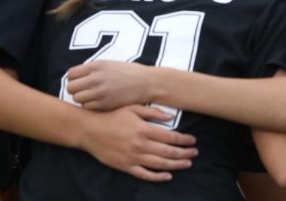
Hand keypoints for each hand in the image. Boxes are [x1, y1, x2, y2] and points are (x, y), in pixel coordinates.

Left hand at [67, 61, 152, 110]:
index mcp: (96, 66)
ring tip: (92, 97)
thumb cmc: (129, 73)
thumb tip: (77, 76)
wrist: (147, 83)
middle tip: (85, 91)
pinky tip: (99, 102)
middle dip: (76, 90)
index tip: (80, 82)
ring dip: (83, 99)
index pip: (71, 74)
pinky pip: (87, 107)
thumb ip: (93, 69)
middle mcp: (95, 78)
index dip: (74, 79)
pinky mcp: (104, 104)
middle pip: (71, 88)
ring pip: (77, 99)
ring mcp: (99, 92)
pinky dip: (91, 106)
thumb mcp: (110, 64)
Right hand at [80, 104, 197, 181]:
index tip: (192, 140)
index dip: (184, 139)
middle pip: (168, 152)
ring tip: (187, 164)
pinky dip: (157, 176)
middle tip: (194, 153)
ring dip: (175, 165)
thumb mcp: (132, 108)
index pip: (170, 137)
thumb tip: (170, 117)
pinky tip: (167, 176)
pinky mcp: (125, 166)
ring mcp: (133, 157)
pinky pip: (144, 174)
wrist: (90, 130)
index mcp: (143, 129)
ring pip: (159, 164)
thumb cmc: (112, 116)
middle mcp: (140, 145)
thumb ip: (152, 112)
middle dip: (184, 153)